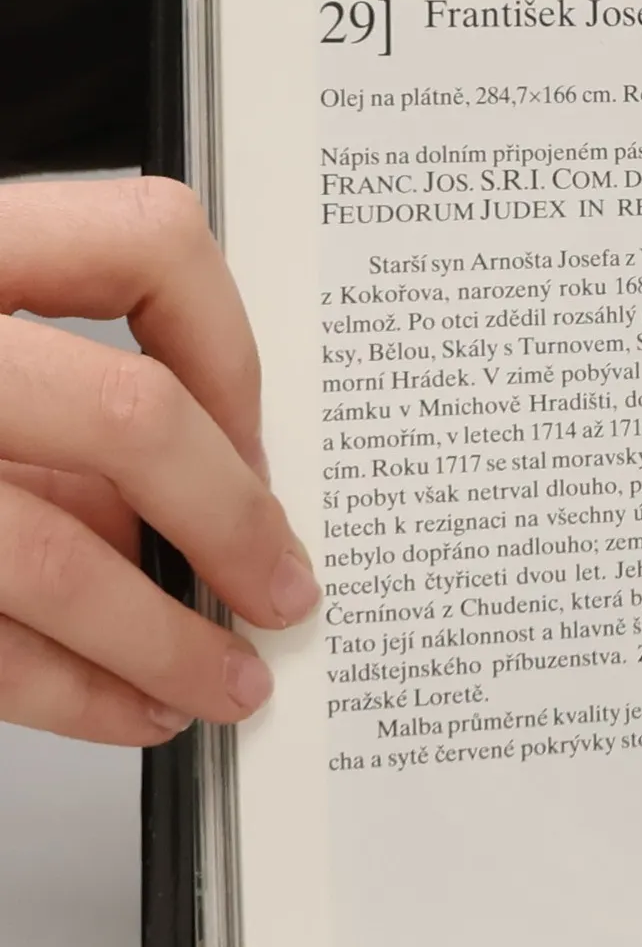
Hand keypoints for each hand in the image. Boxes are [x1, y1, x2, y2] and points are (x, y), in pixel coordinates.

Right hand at [0, 179, 317, 745]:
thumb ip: (55, 402)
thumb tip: (199, 503)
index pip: (146, 242)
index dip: (232, 351)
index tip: (256, 436)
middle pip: (129, 414)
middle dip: (236, 522)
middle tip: (282, 589)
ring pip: (55, 555)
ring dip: (167, 643)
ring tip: (224, 681)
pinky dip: (78, 692)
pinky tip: (129, 704)